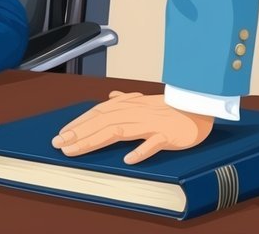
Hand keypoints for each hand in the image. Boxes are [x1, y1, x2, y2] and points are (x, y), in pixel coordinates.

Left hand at [52, 91, 214, 163]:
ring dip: (94, 141)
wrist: (201, 107)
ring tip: (75, 151)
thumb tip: (110, 98)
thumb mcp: (145, 102)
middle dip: (77, 133)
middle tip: (58, 144)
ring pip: (118, 132)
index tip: (60, 134)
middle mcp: (135, 113)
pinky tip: (127, 160)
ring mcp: (151, 124)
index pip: (96, 114)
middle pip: (101, 123)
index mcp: (128, 106)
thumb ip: (125, 101)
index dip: (77, 123)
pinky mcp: (168, 135)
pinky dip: (141, 151)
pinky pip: (153, 144)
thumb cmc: (171, 108)